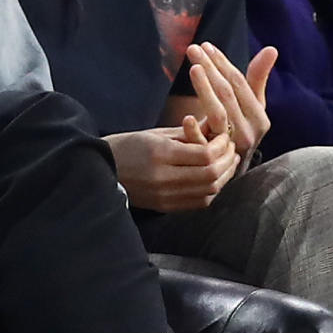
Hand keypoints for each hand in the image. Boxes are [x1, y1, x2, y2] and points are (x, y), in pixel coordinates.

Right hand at [106, 118, 238, 212]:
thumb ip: (187, 133)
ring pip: (209, 190)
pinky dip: (212, 190)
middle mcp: (164, 177)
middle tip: (231, 150)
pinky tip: (214, 178)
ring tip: (227, 163)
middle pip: (210, 174)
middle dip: (227, 161)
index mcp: (160, 153)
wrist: (100, 172)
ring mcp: (165, 195)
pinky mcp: (166, 207)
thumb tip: (215, 125)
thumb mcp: (155, 134)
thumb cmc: (127, 147)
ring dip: (224, 176)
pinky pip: (199, 202)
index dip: (221, 146)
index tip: (225, 138)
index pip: (204, 155)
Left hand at [187, 43, 276, 158]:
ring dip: (204, 89)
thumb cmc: (239, 130)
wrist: (228, 170)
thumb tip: (272, 48)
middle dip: (210, 68)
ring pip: (217, 114)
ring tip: (193, 68)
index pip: (239, 83)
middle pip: (227, 94)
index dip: (222, 63)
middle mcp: (249, 133)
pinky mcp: (213, 160)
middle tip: (192, 49)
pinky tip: (186, 116)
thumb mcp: (251, 107)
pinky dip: (194, 130)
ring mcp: (231, 147)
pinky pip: (203, 143)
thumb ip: (257, 79)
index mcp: (259, 118)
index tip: (205, 46)